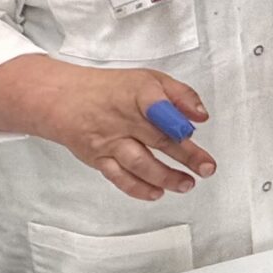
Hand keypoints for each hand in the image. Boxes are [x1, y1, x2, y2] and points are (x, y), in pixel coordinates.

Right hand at [0, 57, 212, 200]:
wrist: (65, 99)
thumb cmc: (113, 90)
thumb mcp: (149, 79)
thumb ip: (180, 95)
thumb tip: (201, 116)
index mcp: (137, 93)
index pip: (156, 103)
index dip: (175, 117)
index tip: (191, 130)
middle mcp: (123, 118)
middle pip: (157, 138)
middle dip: (186, 155)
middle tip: (207, 168)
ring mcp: (109, 141)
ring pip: (139, 162)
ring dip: (165, 176)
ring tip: (187, 184)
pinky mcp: (99, 159)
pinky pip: (119, 177)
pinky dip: (138, 188)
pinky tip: (157, 193)